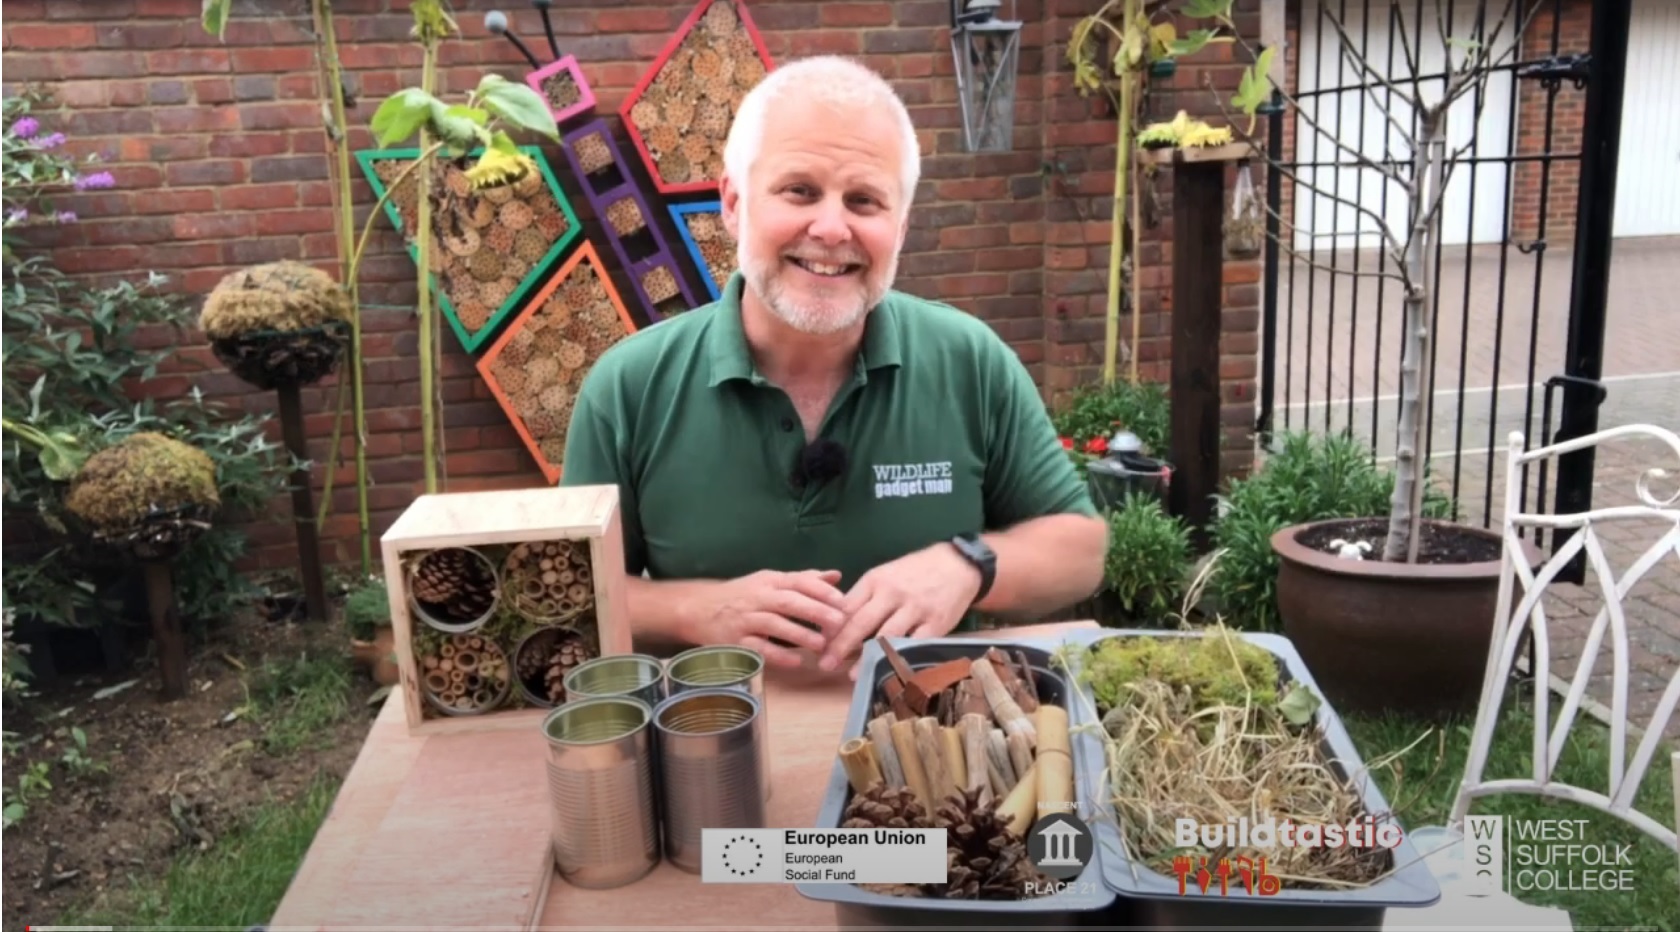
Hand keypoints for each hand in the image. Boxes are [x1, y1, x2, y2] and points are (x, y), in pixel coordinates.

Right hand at [687, 569, 848, 668]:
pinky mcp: (735, 641)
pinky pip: (758, 648)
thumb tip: (836, 575)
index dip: (820, 591)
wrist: (697, 609)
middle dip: (815, 611)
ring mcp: (745, 619)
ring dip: (799, 634)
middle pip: (788, 601)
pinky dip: (777, 655)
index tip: (843, 602)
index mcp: (769, 581)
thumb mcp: (770, 582)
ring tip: (822, 645)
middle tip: (839, 623)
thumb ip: (803, 580)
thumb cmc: (741, 595)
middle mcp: (757, 597)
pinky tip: (796, 661)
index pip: (797, 581)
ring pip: (774, 625)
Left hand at [818, 543, 981, 676]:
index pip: (846, 606)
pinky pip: (913, 645)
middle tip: (825, 664)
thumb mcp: (885, 575)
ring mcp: (915, 609)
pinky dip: (899, 660)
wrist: (957, 565)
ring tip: (851, 675)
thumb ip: (863, 597)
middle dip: (840, 646)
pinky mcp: (935, 624)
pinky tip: (888, 672)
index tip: (817, 644)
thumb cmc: (914, 572)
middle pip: (861, 622)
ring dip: (866, 658)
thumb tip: (835, 625)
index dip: (831, 627)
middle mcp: (892, 593)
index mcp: (875, 580)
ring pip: (885, 637)